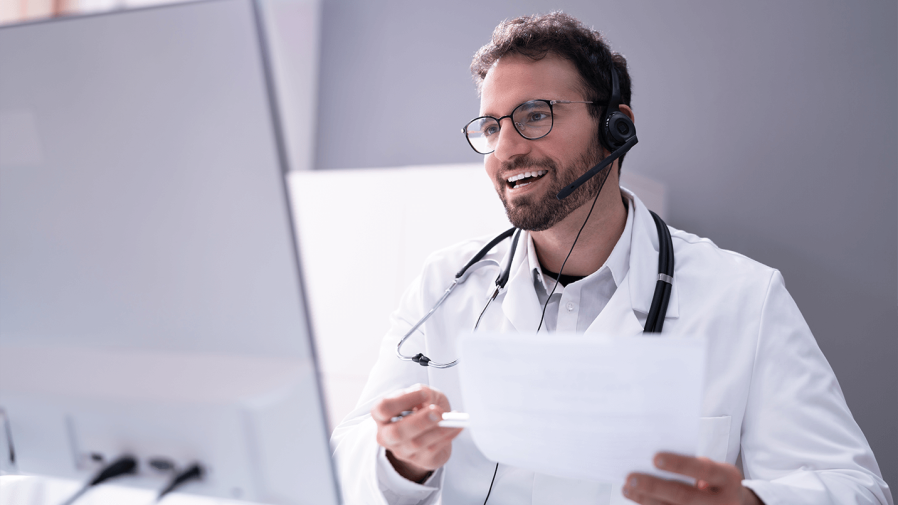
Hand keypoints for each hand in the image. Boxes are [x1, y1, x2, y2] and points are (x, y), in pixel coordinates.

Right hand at [370, 384, 462, 482]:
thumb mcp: (423, 393)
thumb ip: (422, 392)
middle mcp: (387, 436)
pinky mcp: (420, 460)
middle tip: (437, 412)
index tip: (424, 392)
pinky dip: (447, 436)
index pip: (382, 409)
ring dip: (438, 430)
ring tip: (453, 418)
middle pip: (395, 433)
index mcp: (382, 416)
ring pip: (416, 444)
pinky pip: (433, 450)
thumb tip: (426, 398)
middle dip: (418, 422)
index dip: (402, 400)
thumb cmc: (423, 408)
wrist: (433, 428)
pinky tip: (457, 426)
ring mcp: (402, 451)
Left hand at [622, 452, 763, 504]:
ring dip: (647, 500)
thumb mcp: (718, 469)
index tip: (655, 458)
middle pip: (684, 495)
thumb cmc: (720, 481)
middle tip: (631, 478)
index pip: (703, 470)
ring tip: (628, 489)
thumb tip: (657, 459)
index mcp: (728, 479)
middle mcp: (723, 501)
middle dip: (654, 487)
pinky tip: (638, 499)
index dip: (679, 464)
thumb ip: (697, 464)